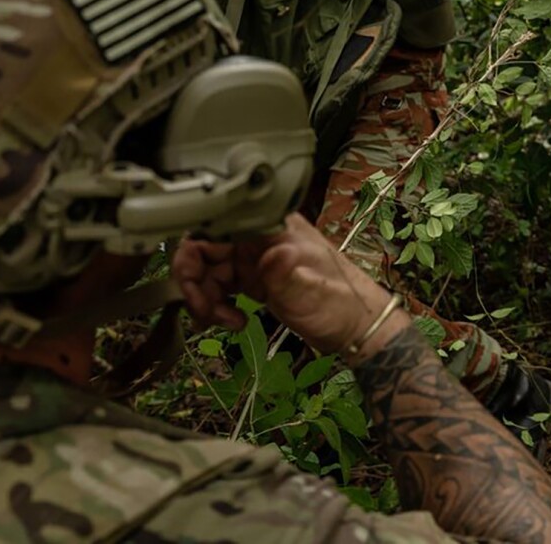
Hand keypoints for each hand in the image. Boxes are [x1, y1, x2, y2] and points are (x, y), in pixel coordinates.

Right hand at [172, 214, 400, 356]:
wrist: (356, 326)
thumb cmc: (341, 304)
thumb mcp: (312, 293)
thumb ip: (286, 275)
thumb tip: (273, 252)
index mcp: (273, 229)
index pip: (215, 225)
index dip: (195, 251)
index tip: (194, 281)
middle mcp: (260, 239)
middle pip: (204, 249)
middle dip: (195, 282)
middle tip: (206, 311)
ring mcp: (256, 259)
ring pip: (208, 270)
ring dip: (205, 298)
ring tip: (226, 321)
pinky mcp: (256, 279)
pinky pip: (220, 286)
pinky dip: (215, 304)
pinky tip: (231, 320)